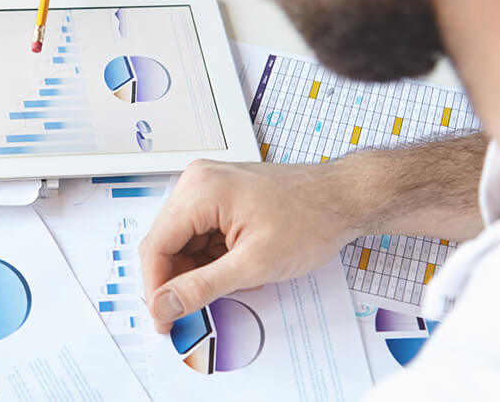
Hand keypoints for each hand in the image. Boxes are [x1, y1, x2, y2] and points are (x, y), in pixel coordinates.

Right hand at [139, 160, 358, 333]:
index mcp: (200, 190)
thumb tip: (165, 305)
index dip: (156, 288)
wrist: (343, 199)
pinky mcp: (220, 195)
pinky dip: (213, 257)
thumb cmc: (311, 219)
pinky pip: (200, 233)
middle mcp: (198, 182)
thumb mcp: (254, 264)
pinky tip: (239, 268)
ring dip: (200, 269)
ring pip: (184, 241)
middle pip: (167, 242)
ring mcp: (209, 186)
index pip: (157, 245)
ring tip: (236, 282)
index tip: (163, 319)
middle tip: (196, 311)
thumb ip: (202, 287)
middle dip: (181, 279)